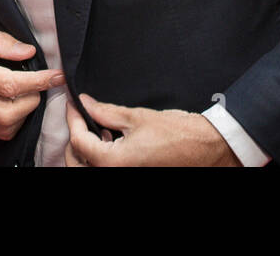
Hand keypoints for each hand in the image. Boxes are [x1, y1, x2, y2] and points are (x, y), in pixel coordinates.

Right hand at [0, 20, 64, 140]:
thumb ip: (2, 41)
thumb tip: (28, 52)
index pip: (10, 85)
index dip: (39, 82)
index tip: (57, 76)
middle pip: (10, 115)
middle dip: (32, 101)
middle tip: (38, 83)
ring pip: (3, 127)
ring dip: (22, 113)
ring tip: (26, 91)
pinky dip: (10, 120)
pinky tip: (13, 101)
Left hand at [65, 94, 240, 166]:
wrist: (205, 148)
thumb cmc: (178, 134)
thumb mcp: (136, 117)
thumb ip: (105, 112)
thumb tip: (85, 103)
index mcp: (113, 162)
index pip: (78, 141)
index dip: (73, 118)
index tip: (74, 103)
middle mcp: (116, 175)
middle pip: (76, 162)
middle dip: (75, 139)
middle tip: (80, 117)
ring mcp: (125, 176)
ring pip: (89, 168)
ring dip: (86, 151)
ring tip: (97, 128)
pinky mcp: (133, 174)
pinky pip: (106, 169)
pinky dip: (100, 157)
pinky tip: (110, 140)